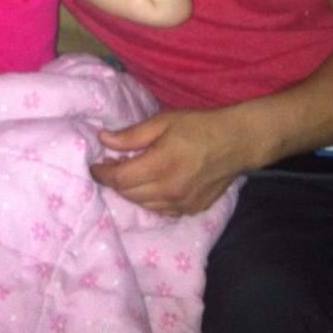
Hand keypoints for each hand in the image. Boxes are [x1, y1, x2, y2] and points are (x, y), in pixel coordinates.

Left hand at [90, 106, 244, 214]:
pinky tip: (151, 184)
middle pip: (128, 194)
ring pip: (143, 204)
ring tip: (130, 173)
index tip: (94, 165)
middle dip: (114, 181)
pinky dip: (150, 199)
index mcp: (160, 166)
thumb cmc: (200, 126)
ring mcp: (182, 204)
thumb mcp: (163, 121)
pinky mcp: (192, 210)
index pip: (119, 179)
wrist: (238, 142)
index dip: (102, 173)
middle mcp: (169, 191)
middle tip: (111, 164)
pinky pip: (161, 210)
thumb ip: (131, 135)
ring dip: (131, 191)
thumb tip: (102, 140)